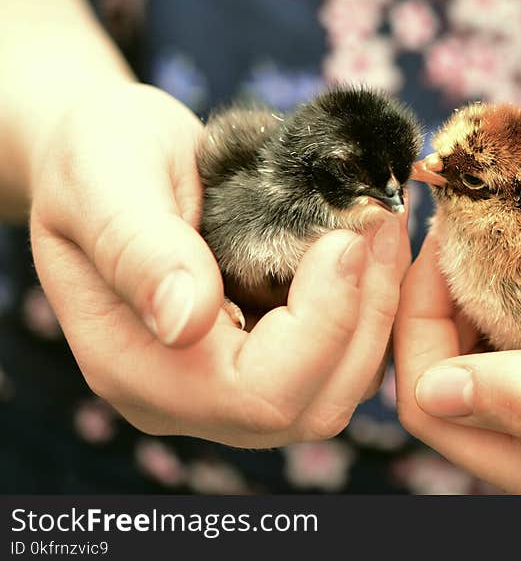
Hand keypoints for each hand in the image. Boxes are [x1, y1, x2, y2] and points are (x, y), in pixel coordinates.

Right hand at [30, 83, 409, 447]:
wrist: (107, 158)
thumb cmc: (97, 156)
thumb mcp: (103, 175)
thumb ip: (138, 248)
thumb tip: (187, 322)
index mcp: (135, 368)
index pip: (257, 393)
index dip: (321, 326)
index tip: (343, 240)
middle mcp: (186, 398)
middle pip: (312, 404)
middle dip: (365, 315)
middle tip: (383, 223)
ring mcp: (230, 388)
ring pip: (340, 388)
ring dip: (378, 310)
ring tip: (383, 228)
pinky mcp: (267, 362)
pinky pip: (343, 362)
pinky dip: (371, 308)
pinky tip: (372, 249)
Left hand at [394, 230, 520, 492]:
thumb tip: (429, 397)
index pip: (435, 411)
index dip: (415, 331)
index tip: (428, 251)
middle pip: (445, 377)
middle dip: (431, 304)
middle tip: (444, 229)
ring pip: (475, 346)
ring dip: (462, 287)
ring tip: (468, 228)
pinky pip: (513, 324)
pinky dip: (499, 283)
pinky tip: (505, 244)